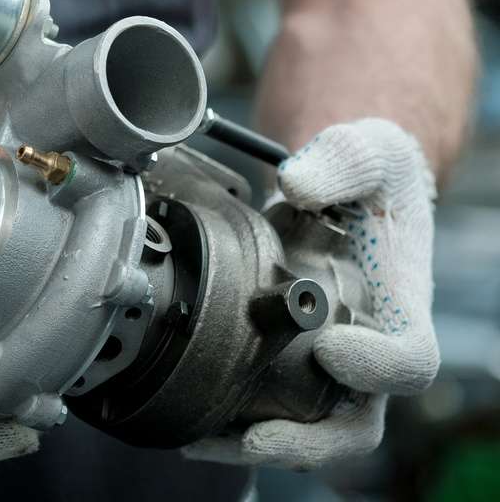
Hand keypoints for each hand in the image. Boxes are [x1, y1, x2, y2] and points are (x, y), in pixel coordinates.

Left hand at [184, 118, 438, 469]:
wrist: (341, 192)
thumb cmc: (365, 176)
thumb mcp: (364, 152)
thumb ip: (341, 162)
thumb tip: (296, 185)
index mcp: (399, 309)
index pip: (409, 360)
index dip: (378, 367)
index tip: (331, 348)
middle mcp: (368, 350)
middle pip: (356, 424)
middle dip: (308, 441)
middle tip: (255, 437)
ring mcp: (328, 366)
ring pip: (306, 430)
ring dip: (256, 443)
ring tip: (199, 442)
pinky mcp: (288, 364)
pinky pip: (268, 410)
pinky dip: (230, 424)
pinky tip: (187, 424)